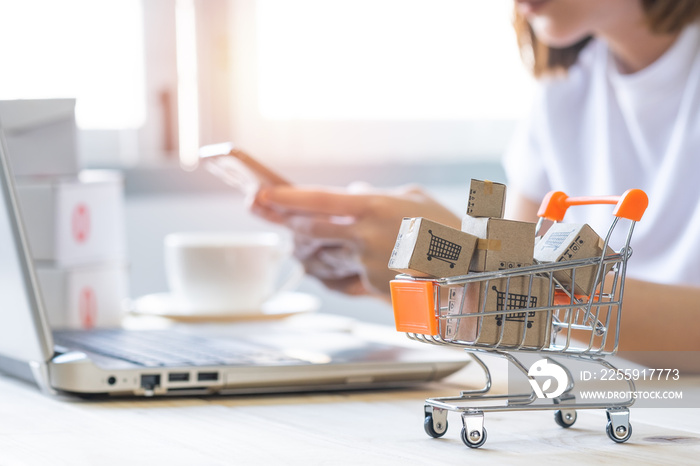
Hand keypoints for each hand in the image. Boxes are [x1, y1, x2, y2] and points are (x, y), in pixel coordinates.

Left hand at [251, 183, 460, 298]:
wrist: (469, 265)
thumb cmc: (443, 225)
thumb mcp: (410, 196)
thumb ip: (374, 196)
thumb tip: (349, 196)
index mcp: (373, 207)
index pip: (318, 199)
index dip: (286, 197)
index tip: (262, 193)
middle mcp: (365, 236)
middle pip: (310, 230)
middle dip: (290, 224)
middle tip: (279, 217)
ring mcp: (366, 264)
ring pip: (323, 256)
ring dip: (314, 248)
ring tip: (325, 239)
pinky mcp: (371, 287)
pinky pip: (342, 276)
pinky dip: (339, 268)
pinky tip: (355, 261)